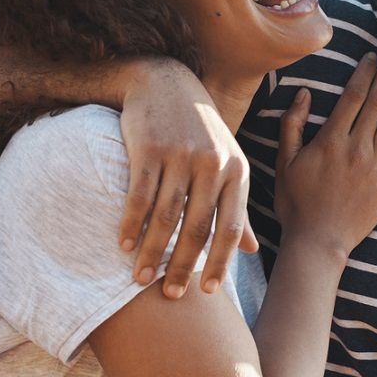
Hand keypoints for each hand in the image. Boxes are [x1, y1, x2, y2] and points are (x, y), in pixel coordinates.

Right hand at [117, 60, 256, 298]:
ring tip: (140, 279)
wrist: (166, 81)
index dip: (221, 262)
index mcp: (236, 171)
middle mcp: (212, 163)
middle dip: (182, 266)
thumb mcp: (228, 163)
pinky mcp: (149, 148)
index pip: (231, 227)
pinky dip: (130, 225)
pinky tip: (122, 246)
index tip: (209, 292)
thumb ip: (238, 207)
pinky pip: (139, 196)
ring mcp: (180, 155)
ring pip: (166, 217)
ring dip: (152, 253)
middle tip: (170, 295)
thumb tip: (253, 251)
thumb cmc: (201, 131)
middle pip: (197, 227)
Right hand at [274, 51, 376, 259]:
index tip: (372, 56)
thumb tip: (305, 94)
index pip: (353, 96)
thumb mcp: (284, 162)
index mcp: (331, 140)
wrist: (317, 241)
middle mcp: (357, 148)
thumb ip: (292, 125)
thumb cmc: (296, 203)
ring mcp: (376, 166)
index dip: (365, 72)